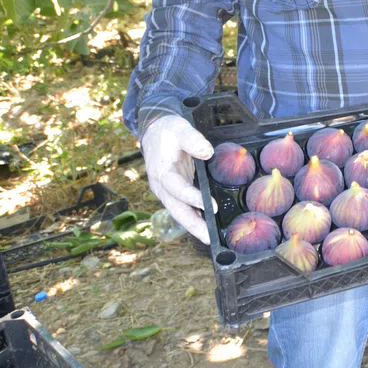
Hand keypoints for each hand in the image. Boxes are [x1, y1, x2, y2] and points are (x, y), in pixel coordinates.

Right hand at [140, 115, 214, 243]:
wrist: (154, 132)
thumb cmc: (168, 131)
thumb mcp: (180, 129)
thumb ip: (193, 140)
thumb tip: (207, 152)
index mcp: (162, 172)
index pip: (178, 189)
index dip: (194, 198)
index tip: (212, 206)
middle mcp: (162, 187)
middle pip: (177, 210)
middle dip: (193, 225)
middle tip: (210, 238)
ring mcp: (167, 191)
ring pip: (180, 212)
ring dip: (195, 226)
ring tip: (211, 238)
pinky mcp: (174, 192)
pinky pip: (184, 207)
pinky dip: (195, 217)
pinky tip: (208, 225)